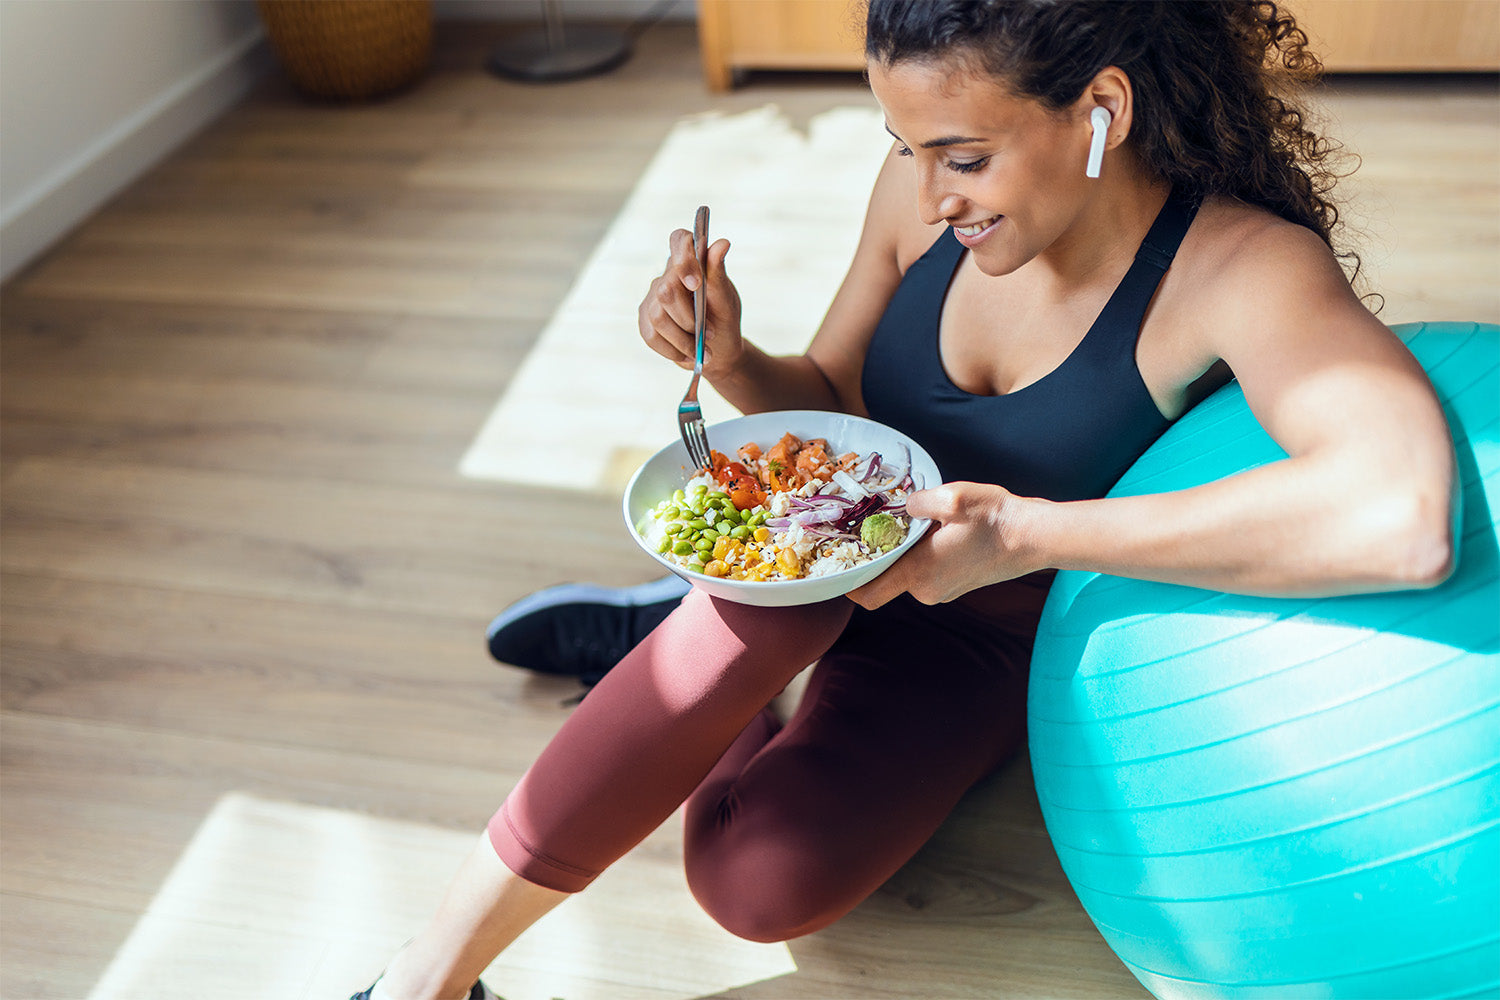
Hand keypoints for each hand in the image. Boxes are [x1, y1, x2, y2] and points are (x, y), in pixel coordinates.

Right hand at [637, 229, 742, 378]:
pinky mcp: (645, 321)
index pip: (678, 240)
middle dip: (689, 318)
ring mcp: (652, 299)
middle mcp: (667, 276)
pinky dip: (673, 350)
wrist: (719, 350)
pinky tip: (688, 355)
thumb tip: (722, 243)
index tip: (696, 284)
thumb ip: (718, 272)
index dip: (683, 258)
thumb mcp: (726, 298)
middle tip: (710, 333)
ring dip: (684, 340)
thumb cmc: (724, 319)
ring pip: (658, 317)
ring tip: (702, 350)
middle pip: (666, 291)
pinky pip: (652, 336)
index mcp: (689, 262)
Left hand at [848, 482, 1041, 609]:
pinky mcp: (956, 585)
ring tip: (911, 522)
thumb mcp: (952, 498)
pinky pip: (926, 572)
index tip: (840, 560)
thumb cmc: (995, 519)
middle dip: (878, 555)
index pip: (868, 595)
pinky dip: (921, 555)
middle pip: (885, 579)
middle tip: (874, 525)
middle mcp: (927, 590)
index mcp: (919, 574)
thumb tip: (902, 507)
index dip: (848, 582)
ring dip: (903, 552)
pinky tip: (933, 530)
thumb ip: (916, 502)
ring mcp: (943, 590)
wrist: (1034, 536)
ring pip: (907, 573)